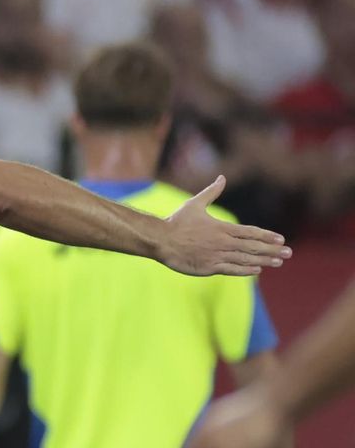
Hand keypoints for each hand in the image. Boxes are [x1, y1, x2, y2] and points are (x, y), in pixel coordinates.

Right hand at [159, 177, 291, 276]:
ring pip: (245, 259)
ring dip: (264, 261)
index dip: (267, 236)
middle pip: (253, 247)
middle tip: (288, 253)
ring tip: (278, 262)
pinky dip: (245, 270)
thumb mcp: (194, 204)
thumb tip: (222, 177)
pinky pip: (231, 270)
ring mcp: (216, 256)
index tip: (281, 239)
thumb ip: (212, 192)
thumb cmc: (176, 222)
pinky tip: (257, 270)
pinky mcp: (208, 267)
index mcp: (222, 228)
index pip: (250, 232)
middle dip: (272, 250)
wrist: (160, 241)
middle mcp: (222, 242)